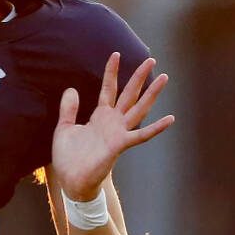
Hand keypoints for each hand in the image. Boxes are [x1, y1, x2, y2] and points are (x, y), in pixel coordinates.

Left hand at [51, 53, 173, 199]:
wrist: (71, 180)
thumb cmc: (69, 157)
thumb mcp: (64, 128)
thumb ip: (69, 109)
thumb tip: (71, 88)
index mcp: (99, 116)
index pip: (108, 88)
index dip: (111, 72)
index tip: (116, 54)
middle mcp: (112, 121)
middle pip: (128, 94)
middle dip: (139, 77)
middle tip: (150, 59)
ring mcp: (118, 132)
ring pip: (139, 108)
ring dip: (151, 94)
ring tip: (163, 78)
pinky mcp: (120, 145)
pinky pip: (141, 135)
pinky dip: (156, 128)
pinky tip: (170, 118)